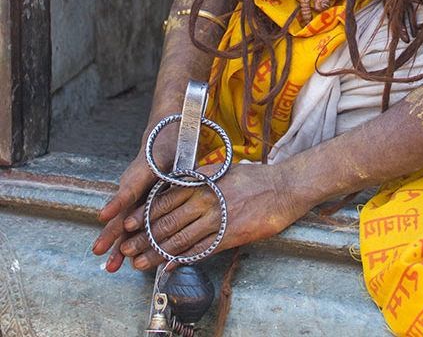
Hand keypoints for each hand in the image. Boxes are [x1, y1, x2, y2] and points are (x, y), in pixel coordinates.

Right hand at [92, 119, 178, 271]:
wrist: (163, 135)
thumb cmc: (169, 144)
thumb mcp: (173, 153)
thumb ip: (176, 172)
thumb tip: (185, 188)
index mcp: (143, 170)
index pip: (129, 188)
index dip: (118, 203)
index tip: (105, 216)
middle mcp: (133, 183)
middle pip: (123, 210)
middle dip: (112, 232)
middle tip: (99, 251)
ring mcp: (131, 193)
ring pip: (124, 221)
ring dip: (117, 243)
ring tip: (111, 265)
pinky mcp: (135, 201)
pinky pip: (130, 221)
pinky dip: (126, 239)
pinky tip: (122, 256)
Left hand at [118, 162, 308, 269]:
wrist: (284, 187)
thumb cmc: (255, 177)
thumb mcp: (223, 169)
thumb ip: (200, 177)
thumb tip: (180, 182)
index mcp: (202, 182)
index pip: (164, 199)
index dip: (144, 215)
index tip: (128, 225)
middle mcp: (205, 199)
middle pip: (166, 221)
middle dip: (143, 237)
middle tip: (126, 248)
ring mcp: (217, 218)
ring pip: (179, 238)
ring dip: (156, 253)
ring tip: (139, 262)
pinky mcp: (229, 235)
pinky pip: (201, 250)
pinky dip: (182, 259)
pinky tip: (168, 266)